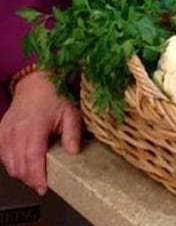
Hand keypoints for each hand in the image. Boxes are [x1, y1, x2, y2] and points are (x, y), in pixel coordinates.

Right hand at [0, 70, 81, 194]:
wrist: (35, 82)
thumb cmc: (54, 95)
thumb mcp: (70, 111)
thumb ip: (72, 132)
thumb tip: (73, 152)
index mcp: (34, 126)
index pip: (32, 159)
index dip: (37, 177)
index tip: (44, 187)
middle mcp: (16, 131)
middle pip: (19, 166)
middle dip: (31, 179)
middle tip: (43, 182)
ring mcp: (6, 132)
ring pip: (9, 164)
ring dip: (21, 173)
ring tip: (35, 174)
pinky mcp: (1, 133)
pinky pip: (3, 156)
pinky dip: (12, 163)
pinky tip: (24, 162)